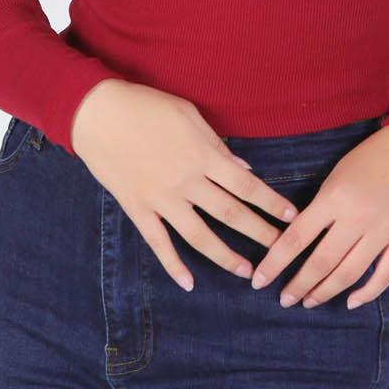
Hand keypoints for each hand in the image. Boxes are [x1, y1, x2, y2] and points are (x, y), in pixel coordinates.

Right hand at [70, 79, 302, 291]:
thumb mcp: (188, 115)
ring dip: (225, 256)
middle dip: (259, 233)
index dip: (271, 203)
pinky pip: (159, 242)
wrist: (97, 114)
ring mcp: (161, 199)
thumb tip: (244, 170)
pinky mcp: (138, 208)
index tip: (291, 217)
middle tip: (280, 251)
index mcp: (202, 155)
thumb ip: (217, 145)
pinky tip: (189, 282)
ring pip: (199, 235)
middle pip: (230, 214)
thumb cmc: (146, 106)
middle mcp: (186, 182)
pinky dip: (173, 264)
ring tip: (246, 273)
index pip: (246, 186)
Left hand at [250, 123, 388, 309]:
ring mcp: (384, 230)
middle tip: (285, 300)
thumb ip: (319, 209)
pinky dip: (366, 293)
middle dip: (299, 285)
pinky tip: (350, 301)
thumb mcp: (335, 176)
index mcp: (334, 197)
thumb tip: (296, 243)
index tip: (259, 281)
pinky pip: (385, 275)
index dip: (275, 264)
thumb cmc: (369, 159)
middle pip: (321, 262)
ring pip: (349, 274)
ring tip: (310, 301)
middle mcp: (357, 216)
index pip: (296, 238)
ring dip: (326, 292)